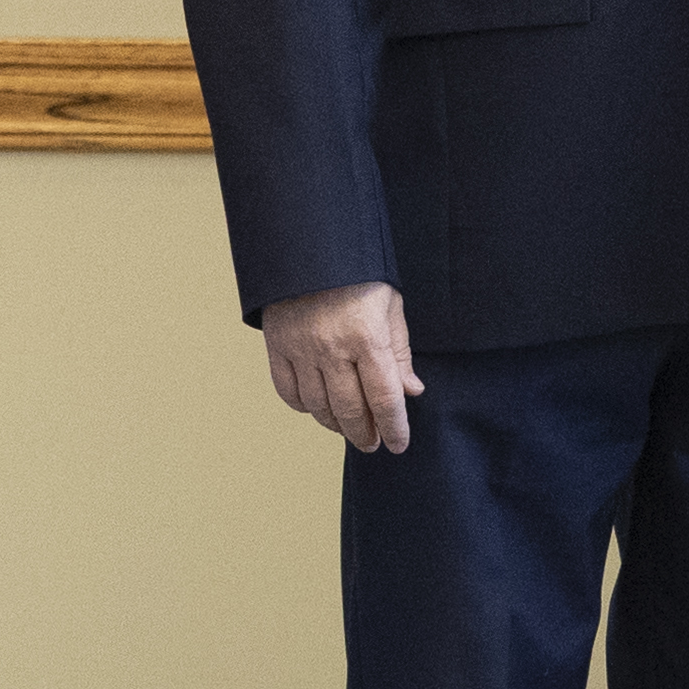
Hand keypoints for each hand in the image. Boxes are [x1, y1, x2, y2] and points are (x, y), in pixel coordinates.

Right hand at [258, 280, 422, 453]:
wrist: (310, 243)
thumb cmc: (359, 274)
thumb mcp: (390, 306)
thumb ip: (399, 352)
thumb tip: (412, 391)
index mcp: (367, 336)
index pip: (384, 398)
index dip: (394, 427)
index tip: (398, 445)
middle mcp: (332, 347)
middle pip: (350, 410)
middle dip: (365, 434)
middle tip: (372, 443)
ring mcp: (300, 348)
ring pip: (318, 407)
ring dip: (335, 425)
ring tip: (348, 428)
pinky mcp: (276, 345)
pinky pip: (288, 392)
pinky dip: (304, 407)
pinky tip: (318, 407)